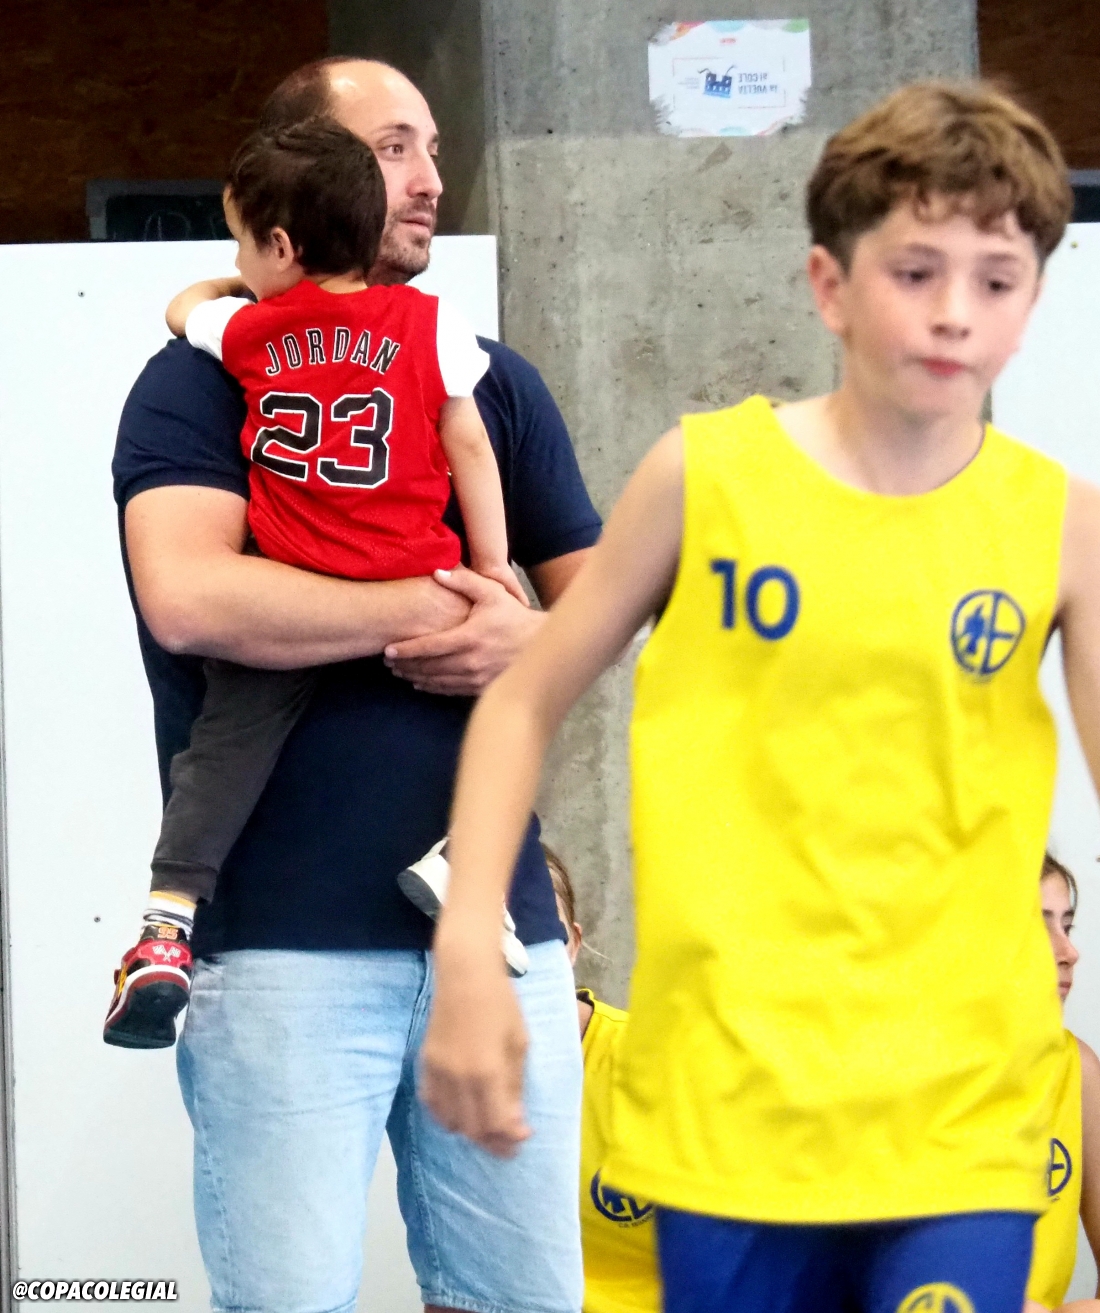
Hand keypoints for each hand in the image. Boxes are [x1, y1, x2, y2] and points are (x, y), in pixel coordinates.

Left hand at [384, 567, 543, 695]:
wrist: (540, 646)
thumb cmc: (514, 617)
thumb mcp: (492, 592)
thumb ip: (464, 581)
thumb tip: (437, 573)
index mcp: (468, 638)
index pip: (428, 647)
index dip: (406, 650)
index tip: (388, 651)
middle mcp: (469, 662)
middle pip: (428, 668)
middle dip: (405, 666)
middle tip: (388, 663)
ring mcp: (475, 678)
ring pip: (437, 682)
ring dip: (415, 678)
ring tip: (400, 672)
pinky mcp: (481, 688)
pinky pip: (450, 691)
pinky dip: (432, 688)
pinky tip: (421, 683)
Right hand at [420, 946, 531, 1156]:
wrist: (465, 975)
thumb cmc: (501, 1004)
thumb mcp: (519, 1043)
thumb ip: (515, 1086)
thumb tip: (516, 1123)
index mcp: (487, 1072)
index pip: (497, 1123)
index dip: (512, 1137)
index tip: (524, 1136)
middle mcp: (459, 1079)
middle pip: (474, 1129)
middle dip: (494, 1142)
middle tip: (510, 1143)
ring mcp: (439, 1073)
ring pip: (451, 1123)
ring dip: (472, 1133)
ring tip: (489, 1130)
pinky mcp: (425, 1065)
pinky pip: (432, 1106)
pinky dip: (447, 1118)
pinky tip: (462, 1115)